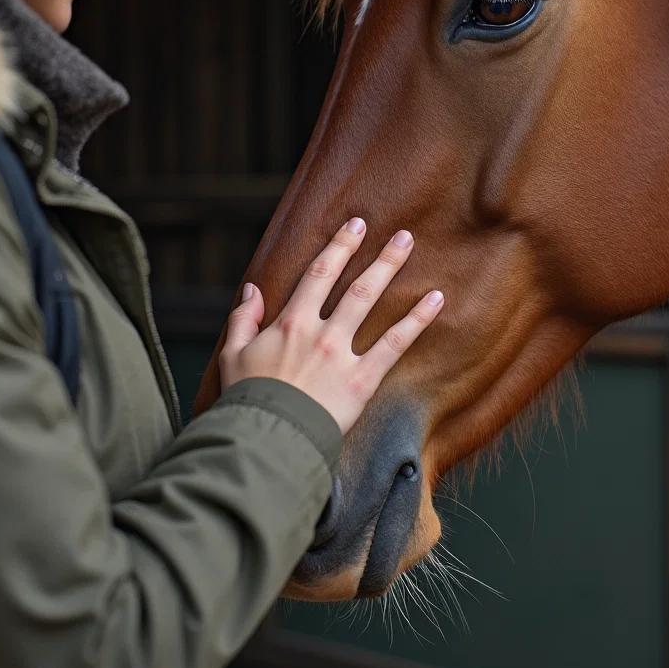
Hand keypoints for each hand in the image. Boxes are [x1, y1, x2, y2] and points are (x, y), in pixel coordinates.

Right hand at [218, 218, 442, 435]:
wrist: (266, 441)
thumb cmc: (247, 401)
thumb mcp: (233, 356)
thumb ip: (244, 319)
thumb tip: (252, 289)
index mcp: (289, 323)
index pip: (318, 274)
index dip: (339, 247)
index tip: (356, 227)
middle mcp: (319, 332)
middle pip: (353, 284)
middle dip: (377, 255)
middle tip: (401, 234)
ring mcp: (342, 354)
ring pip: (371, 302)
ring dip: (391, 270)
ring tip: (411, 248)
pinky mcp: (361, 381)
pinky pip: (394, 345)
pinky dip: (416, 320)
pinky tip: (435, 300)